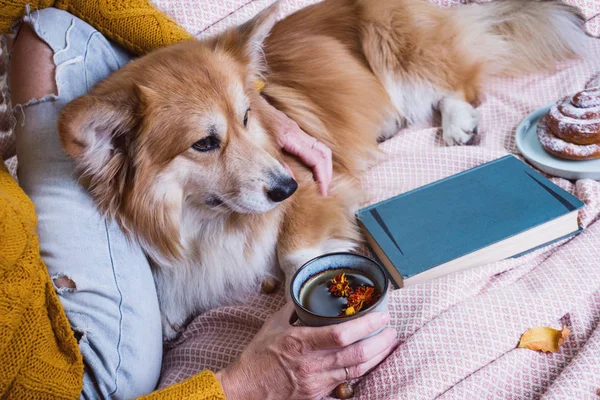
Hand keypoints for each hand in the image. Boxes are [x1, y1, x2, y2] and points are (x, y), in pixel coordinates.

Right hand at [215, 303, 397, 399]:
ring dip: (377, 356)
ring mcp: (317, 382)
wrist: (244, 390)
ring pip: (356, 370)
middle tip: (391, 330)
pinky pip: (345, 382)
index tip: (381, 315)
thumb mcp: (272, 326)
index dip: (366, 325)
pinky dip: (360, 370)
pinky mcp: (317, 395)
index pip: (342, 334)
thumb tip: (305, 293)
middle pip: (357, 354)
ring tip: (388, 343)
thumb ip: (293, 309)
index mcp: (301, 343)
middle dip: (380, 341)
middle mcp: (313, 364)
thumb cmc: (257, 357)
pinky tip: (369, 361)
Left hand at [258, 96, 332, 195]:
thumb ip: (276, 165)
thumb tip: (289, 183)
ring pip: (320, 148)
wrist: (243, 102)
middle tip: (324, 191)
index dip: (322, 177)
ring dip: (323, 166)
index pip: (316, 159)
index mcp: (291, 136)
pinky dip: (316, 159)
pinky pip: (311, 145)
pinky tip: (310, 170)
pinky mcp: (291, 130)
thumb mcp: (261, 147)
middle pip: (324, 153)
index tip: (322, 193)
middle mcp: (297, 131)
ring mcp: (296, 129)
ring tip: (321, 183)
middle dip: (327, 173)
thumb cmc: (249, 123)